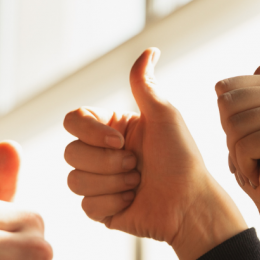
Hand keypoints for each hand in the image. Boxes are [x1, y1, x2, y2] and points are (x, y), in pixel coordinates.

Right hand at [63, 48, 246, 259]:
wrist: (190, 203)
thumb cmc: (182, 159)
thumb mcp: (164, 116)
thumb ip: (145, 84)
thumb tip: (150, 50)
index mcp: (112, 129)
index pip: (73, 120)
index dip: (91, 132)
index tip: (121, 141)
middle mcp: (101, 154)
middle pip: (70, 153)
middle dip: (108, 162)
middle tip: (137, 165)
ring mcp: (99, 183)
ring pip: (75, 180)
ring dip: (112, 183)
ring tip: (138, 183)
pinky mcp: (100, 210)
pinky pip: (86, 206)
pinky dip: (113, 203)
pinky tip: (133, 201)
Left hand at [216, 63, 259, 216]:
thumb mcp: (250, 126)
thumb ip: (251, 95)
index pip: (224, 89)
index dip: (226, 120)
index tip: (248, 136)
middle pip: (226, 105)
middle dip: (230, 136)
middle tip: (253, 152)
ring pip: (233, 127)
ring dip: (238, 154)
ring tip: (259, 162)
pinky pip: (243, 146)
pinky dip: (245, 166)